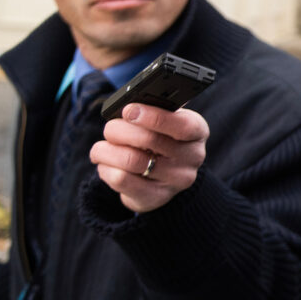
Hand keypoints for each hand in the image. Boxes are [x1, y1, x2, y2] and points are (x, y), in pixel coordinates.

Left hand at [91, 104, 208, 213]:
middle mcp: (192, 157)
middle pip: (149, 140)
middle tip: (110, 128)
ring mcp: (176, 180)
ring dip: (107, 150)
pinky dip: (105, 167)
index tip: (128, 110)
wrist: (162, 176)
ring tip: (102, 147)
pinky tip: (107, 163)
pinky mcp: (155, 197)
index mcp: (197, 132)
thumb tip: (130, 102)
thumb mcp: (164, 120)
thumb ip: (153, 108)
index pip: (182, 125)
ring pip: (130, 160)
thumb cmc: (159, 138)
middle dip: (120, 130)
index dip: (152, 116)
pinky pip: (120, 180)